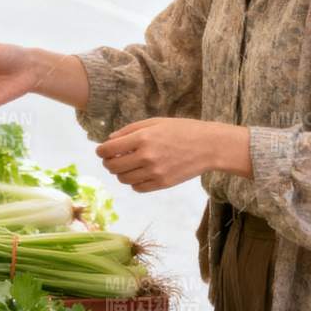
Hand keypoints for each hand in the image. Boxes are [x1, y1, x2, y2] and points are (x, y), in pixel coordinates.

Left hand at [96, 119, 250, 191]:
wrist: (209, 146)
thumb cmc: (182, 130)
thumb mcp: (155, 123)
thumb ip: (130, 131)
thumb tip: (109, 140)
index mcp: (142, 138)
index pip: (108, 150)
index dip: (101, 151)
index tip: (102, 151)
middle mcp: (146, 156)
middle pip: (113, 166)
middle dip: (108, 162)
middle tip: (112, 159)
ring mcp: (154, 172)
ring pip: (124, 179)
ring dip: (121, 173)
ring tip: (128, 166)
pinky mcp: (162, 184)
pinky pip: (137, 188)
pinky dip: (134, 182)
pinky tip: (140, 174)